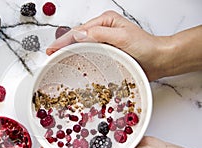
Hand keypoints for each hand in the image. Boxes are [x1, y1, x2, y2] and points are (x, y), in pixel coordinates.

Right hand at [46, 11, 201, 80]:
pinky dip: (79, 60)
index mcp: (105, 22)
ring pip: (82, 47)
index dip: (63, 40)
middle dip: (62, 46)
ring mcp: (104, 42)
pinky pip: (89, 55)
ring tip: (56, 60)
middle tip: (49, 55)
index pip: (78, 31)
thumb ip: (100, 34)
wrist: (159, 60)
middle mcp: (103, 30)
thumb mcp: (122, 37)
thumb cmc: (145, 47)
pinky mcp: (107, 53)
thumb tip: (78, 34)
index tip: (51, 49)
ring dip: (69, 53)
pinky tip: (73, 65)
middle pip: (77, 38)